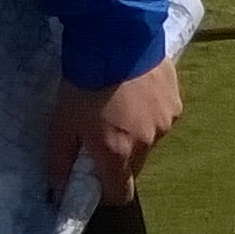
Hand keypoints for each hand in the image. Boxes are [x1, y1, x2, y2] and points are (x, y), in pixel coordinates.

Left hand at [46, 58, 180, 203]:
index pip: (121, 195)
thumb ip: (59, 161)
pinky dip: (149, 113)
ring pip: (149, 140)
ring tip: (120, 105)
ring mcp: (167, 120)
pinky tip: (136, 92)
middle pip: (135, 166)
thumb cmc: (84, 84)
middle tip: (101, 133)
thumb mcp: (61, 123)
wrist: (117, 39)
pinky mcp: (177, 100)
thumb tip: (57, 190)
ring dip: (136, 133)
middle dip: (119, 159)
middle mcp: (148, 142)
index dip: (106, 192)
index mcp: (118, 153)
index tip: (93, 179)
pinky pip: (161, 118)